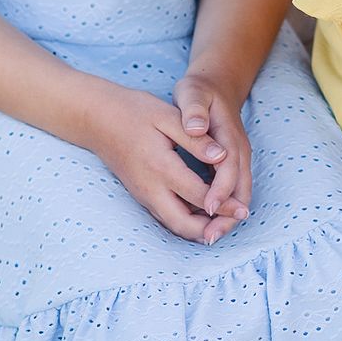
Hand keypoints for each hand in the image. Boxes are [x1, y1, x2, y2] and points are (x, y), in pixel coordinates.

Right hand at [87, 81, 243, 243]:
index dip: (224, 205)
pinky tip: (203, 213)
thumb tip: (222, 156)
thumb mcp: (168, 116)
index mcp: (161, 167)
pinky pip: (165, 217)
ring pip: (173, 225)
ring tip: (224, 222)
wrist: (97, 118)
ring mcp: (143, 194)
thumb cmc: (134, 112)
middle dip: (211, 228)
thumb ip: (196, 139)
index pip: (199, 195)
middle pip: (184, 224)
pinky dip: (186, 221)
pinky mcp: (140, 195)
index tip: (244, 210)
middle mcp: (150, 188)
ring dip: (199, 228)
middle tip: (235, 221)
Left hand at [173, 70, 252, 233]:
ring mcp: (238, 159)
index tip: (207, 207)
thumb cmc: (201, 91)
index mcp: (230, 135)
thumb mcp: (194, 92)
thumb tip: (196, 129)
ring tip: (208, 238)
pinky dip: (224, 209)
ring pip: (240, 193)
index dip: (220, 189)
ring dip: (227, 217)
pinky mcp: (232, 165)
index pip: (230, 167)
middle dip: (228, 215)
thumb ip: (194, 110)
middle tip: (210, 236)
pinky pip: (232, 192)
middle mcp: (239, 151)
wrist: (217, 85)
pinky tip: (206, 223)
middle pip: (241, 188)